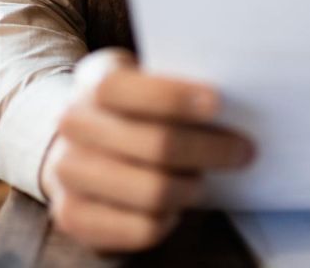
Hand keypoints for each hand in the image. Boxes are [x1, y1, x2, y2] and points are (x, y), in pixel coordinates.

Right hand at [40, 48, 254, 252]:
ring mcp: (67, 172)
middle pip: (156, 145)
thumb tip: (234, 105)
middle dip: (210, 150)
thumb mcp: (143, 81)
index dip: (172, 96)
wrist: (73, 143)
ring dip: (191, 188)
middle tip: (242, 151)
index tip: (217, 103)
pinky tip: (174, 207)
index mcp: (94, 82)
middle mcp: (73, 125)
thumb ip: (174, 87)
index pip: (125, 88)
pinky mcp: (72, 215)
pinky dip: (169, 221)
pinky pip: (141, 229)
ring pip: (153, 191)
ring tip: (202, 181)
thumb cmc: (129, 111)